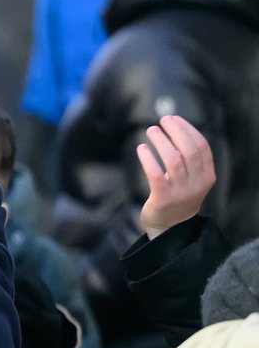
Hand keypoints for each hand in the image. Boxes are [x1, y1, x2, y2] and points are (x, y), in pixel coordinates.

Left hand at [137, 114, 216, 239]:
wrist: (169, 228)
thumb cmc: (178, 197)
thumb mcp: (191, 179)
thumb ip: (188, 159)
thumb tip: (174, 129)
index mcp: (207, 176)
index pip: (202, 147)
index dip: (188, 130)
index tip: (175, 119)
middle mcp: (197, 183)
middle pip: (189, 150)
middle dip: (176, 131)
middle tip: (163, 120)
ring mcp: (180, 192)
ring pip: (173, 160)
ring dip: (161, 141)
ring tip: (151, 130)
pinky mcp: (163, 198)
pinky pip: (155, 174)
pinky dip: (148, 158)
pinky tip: (141, 148)